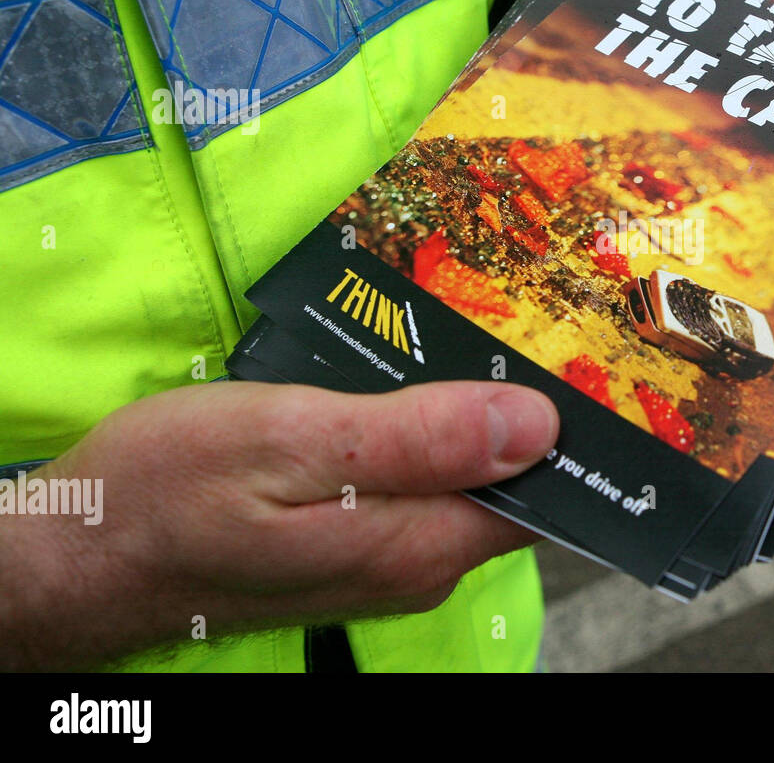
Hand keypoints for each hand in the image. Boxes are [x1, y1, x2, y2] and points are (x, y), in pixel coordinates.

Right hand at [0, 380, 557, 670]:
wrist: (77, 556)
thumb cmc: (165, 492)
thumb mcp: (292, 441)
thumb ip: (418, 437)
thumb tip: (536, 427)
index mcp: (416, 543)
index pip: (544, 496)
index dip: (571, 432)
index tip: (584, 360)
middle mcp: (416, 563)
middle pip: (510, 485)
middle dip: (522, 411)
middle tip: (525, 322)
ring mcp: (384, 558)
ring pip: (464, 480)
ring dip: (471, 416)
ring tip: (472, 336)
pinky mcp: (352, 543)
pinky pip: (419, 485)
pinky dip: (426, 433)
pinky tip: (407, 384)